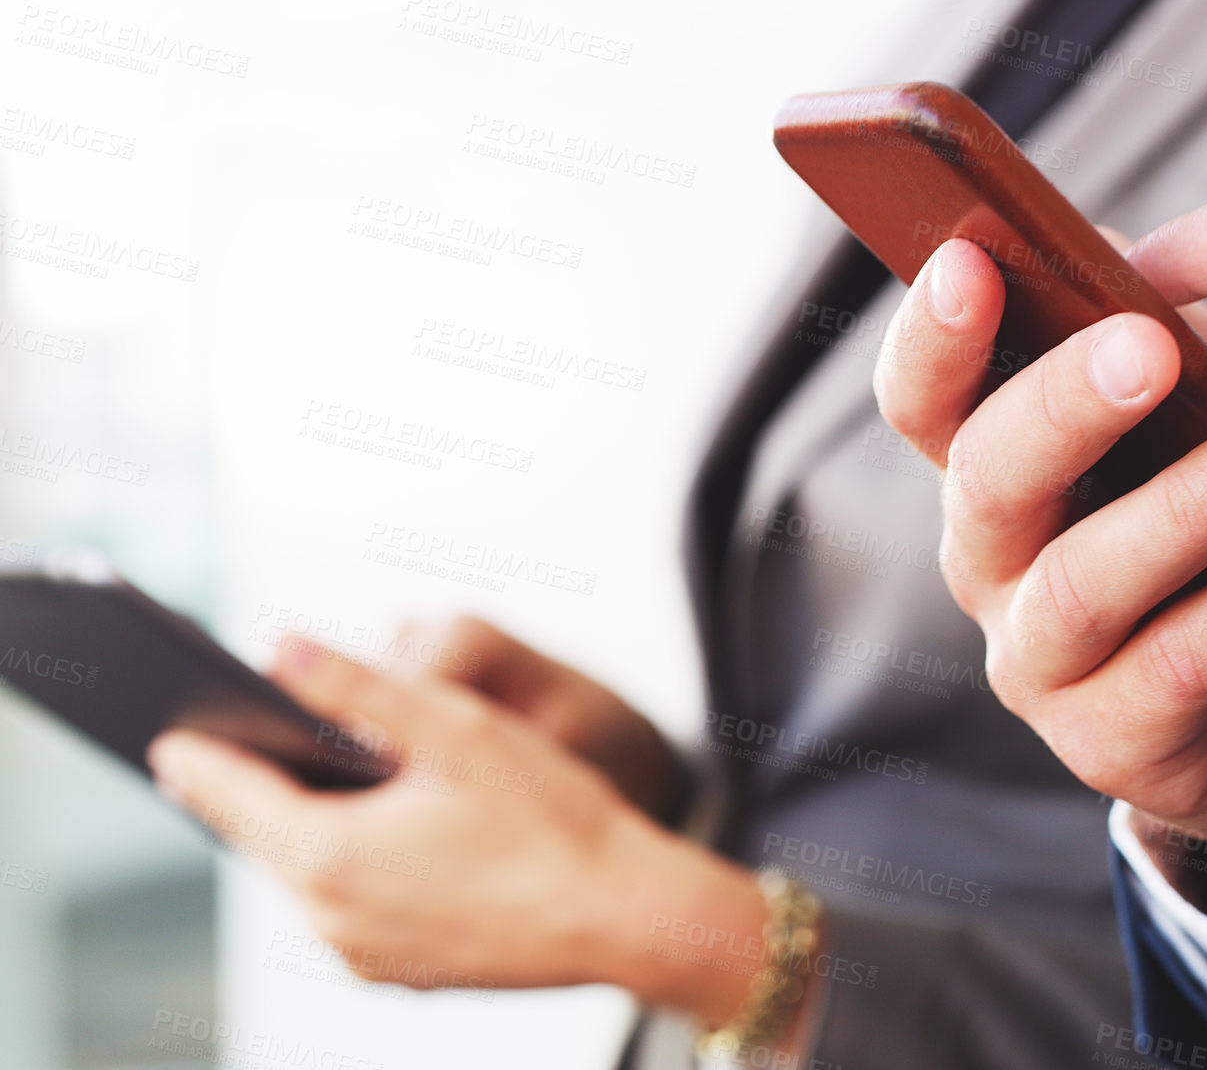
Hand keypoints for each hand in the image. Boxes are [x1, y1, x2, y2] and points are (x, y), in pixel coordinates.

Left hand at [147, 638, 767, 1023]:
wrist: (628, 916)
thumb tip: (276, 647)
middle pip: (263, 837)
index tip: (166, 728)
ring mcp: (365, 954)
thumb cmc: (554, 818)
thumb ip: (355, 685)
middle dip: (251, 785)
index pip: (226, 795)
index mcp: (330, 855)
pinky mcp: (401, 971)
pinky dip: (350, 865)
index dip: (196, 752)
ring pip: (306, 874)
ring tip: (315, 777)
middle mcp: (332, 919)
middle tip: (232, 741)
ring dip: (307, 826)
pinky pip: (349, 907)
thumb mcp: (455, 728)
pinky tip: (387, 831)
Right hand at [873, 236, 1206, 936]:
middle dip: (1057, 408)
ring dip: (1171, 509)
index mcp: (992, 475)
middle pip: (984, 483)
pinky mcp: (1115, 745)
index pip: (924, 402)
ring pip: (1080, 580)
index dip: (933, 337)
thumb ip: (1139, 339)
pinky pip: (1178, 665)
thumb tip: (1107, 234)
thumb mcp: (1178, 425)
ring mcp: (1042, 665)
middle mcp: (991, 568)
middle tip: (1141, 346)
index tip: (970, 261)